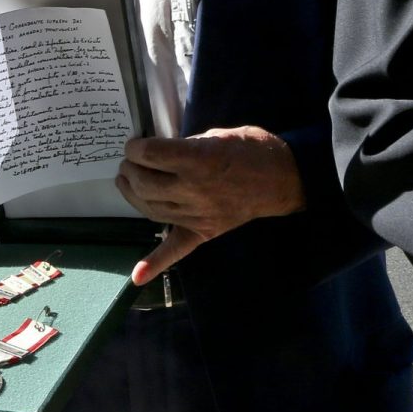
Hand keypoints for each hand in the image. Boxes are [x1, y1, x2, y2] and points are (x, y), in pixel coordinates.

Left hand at [115, 126, 304, 284]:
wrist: (284, 179)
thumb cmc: (254, 150)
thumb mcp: (219, 135)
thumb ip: (188, 146)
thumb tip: (163, 152)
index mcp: (200, 160)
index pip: (152, 154)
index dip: (137, 148)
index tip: (135, 145)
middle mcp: (194, 189)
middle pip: (146, 182)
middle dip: (131, 169)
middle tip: (129, 162)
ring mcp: (198, 214)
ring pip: (151, 209)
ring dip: (133, 195)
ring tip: (128, 182)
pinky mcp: (204, 231)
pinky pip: (177, 250)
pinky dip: (156, 263)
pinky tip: (137, 276)